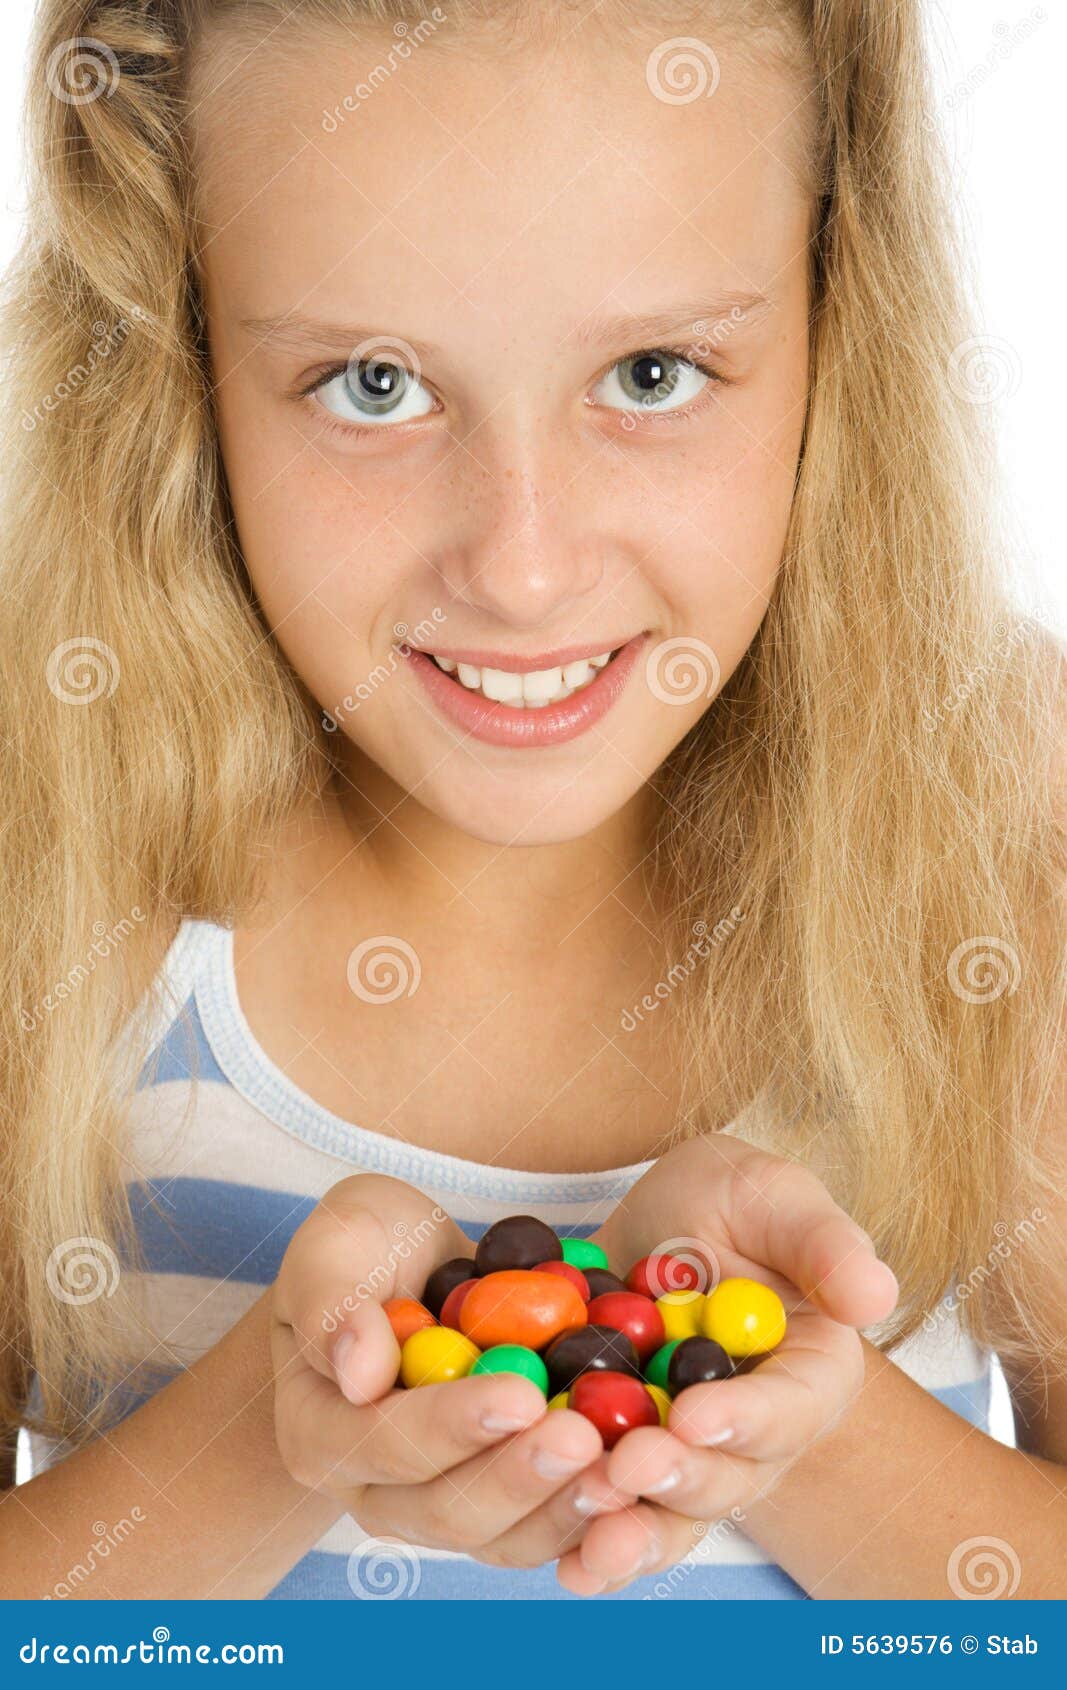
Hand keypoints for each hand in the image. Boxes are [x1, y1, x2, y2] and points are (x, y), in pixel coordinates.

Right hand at [271, 1174, 630, 1570]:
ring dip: (563, 1509)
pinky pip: (541, 1529)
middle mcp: (371, 1490)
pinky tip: (634, 1483)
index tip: (520, 1396)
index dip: (452, 1426)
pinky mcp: (495, 1507)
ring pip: (500, 1538)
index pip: (383, 1443)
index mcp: (317, 1431)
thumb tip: (356, 1370)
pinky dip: (588, 1512)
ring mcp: (435, 1507)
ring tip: (619, 1470)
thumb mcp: (337, 1242)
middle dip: (519, 1478)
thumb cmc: (365, 1248)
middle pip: (446, 1511)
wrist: (404, 1270)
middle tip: (583, 1437)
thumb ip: (332, 1300)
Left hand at [553, 1134, 899, 1594]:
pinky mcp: (629, 1462)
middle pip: (727, 1477)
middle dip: (678, 1478)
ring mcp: (692, 1458)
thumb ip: (823, 1242)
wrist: (669, 1223)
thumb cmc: (738, 1204)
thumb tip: (873, 1292)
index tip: (695, 1415)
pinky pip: (615, 1515)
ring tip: (590, 1543)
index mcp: (809, 1373)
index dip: (746, 1418)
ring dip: (632, 1531)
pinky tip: (565, 1566)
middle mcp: (756, 1435)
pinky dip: (588, 1540)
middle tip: (627, 1464)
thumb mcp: (777, 1198)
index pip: (788, 1408)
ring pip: (671, 1514)